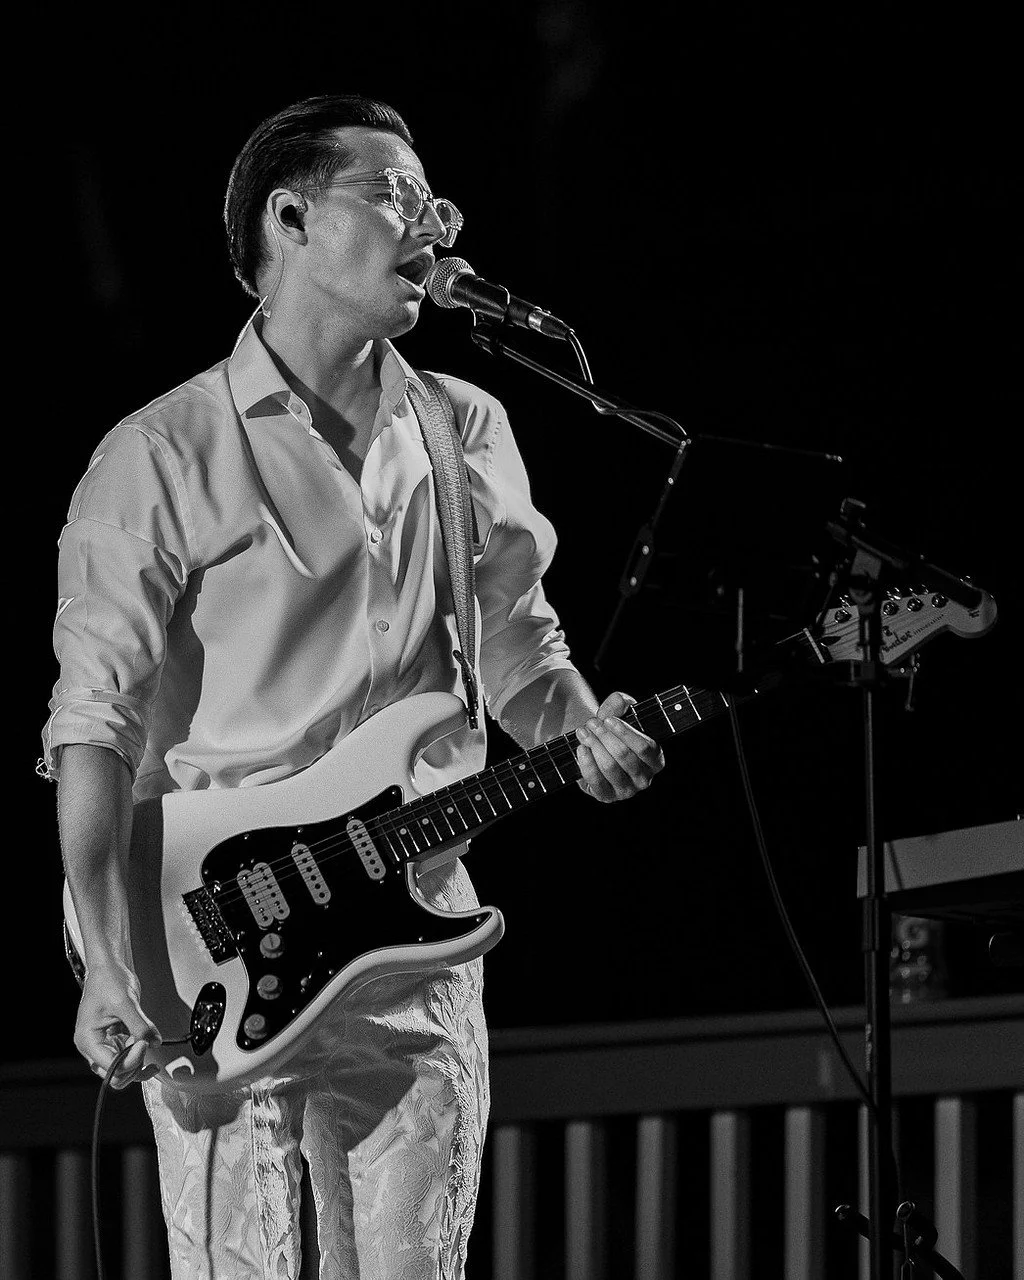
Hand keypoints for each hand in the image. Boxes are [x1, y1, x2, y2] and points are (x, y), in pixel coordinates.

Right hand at [75, 960, 161, 1089]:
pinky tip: (146, 1040)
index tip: (144, 1042)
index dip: (131, 1059)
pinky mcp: (114, 1037)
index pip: (112, 1066)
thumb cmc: (107, 980)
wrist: (108, 967)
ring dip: (137, 1059)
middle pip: (115, 1073)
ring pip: (122, 1066)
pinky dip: (138, 1051)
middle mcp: (93, 1045)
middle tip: (146, 1043)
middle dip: (134, 1064)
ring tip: (147, 1041)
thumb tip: (154, 1042)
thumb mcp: (125, 1002)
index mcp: (88, 1040)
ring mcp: (104, 1042)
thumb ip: (140, 1025)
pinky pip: (127, 1053)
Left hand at [575, 691, 664, 802]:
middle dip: (605, 737)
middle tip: (591, 723)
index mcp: (655, 760)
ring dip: (594, 746)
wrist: (595, 747)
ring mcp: (626, 790)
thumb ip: (620, 704)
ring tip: (583, 732)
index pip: (645, 748)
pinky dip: (586, 762)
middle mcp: (644, 779)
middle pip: (624, 756)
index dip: (625, 733)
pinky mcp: (607, 796)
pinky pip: (595, 780)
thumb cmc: (612, 731)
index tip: (608, 720)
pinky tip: (581, 749)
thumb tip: (618, 702)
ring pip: (610, 767)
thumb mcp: (619, 713)